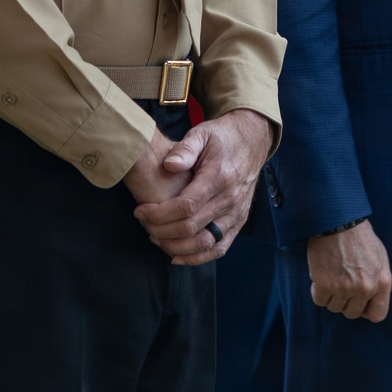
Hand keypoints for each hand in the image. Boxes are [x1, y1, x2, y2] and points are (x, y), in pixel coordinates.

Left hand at [133, 108, 272, 264]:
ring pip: (204, 243)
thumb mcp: (202, 133)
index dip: (159, 213)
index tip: (140, 211)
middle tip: (143, 222)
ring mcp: (236, 213)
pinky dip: (197, 258)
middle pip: (191, 227)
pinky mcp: (239, 221)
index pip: (186, 206)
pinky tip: (176, 256)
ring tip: (155, 236)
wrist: (252, 140)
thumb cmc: (222, 137)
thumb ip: (185, 148)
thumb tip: (169, 165)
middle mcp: (230, 199)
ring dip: (175, 246)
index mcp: (219, 176)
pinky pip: (219, 248)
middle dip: (161, 230)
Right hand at [307, 220, 391, 322]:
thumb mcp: (380, 257)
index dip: (365, 310)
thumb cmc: (359, 236)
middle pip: (352, 313)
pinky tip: (321, 276)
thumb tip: (372, 298)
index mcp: (382, 282)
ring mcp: (345, 288)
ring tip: (332, 275)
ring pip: (334, 308)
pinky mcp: (325, 284)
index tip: (357, 301)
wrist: (338, 219)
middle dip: (345, 301)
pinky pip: (319, 301)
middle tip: (341, 284)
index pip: (377, 315)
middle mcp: (365, 289)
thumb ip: (378, 280)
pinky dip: (318, 291)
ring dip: (331, 295)